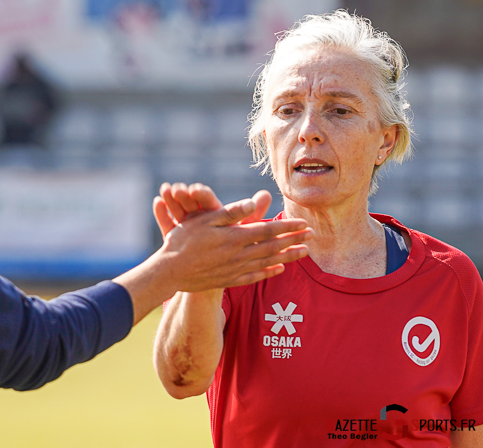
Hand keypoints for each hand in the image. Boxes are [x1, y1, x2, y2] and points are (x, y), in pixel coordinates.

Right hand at [115, 182, 310, 322]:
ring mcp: (235, 269)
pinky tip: (280, 270)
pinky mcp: (228, 280)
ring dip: (288, 256)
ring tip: (304, 252)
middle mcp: (238, 255)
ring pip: (268, 263)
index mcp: (234, 237)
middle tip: (312, 235)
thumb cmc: (183, 240)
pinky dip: (270, 272)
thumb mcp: (204, 220)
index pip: (268, 230)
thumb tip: (254, 202)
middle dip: (294, 240)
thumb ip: (231, 212)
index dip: (287, 227)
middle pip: (273, 247)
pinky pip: (255, 276)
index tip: (304, 223)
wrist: (169, 271)